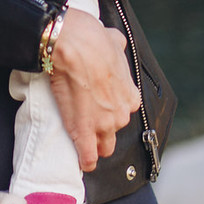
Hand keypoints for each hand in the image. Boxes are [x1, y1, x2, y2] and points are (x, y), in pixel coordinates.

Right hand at [45, 9, 139, 170]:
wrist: (73, 45)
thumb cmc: (91, 40)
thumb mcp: (114, 41)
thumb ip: (116, 48)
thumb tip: (113, 43)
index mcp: (129, 95)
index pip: (122, 113)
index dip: (109, 111)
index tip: (99, 108)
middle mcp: (121, 113)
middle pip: (113, 132)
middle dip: (102, 129)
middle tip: (87, 120)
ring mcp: (104, 125)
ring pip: (103, 146)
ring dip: (93, 144)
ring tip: (82, 143)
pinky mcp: (84, 132)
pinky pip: (88, 156)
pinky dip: (85, 160)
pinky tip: (82, 163)